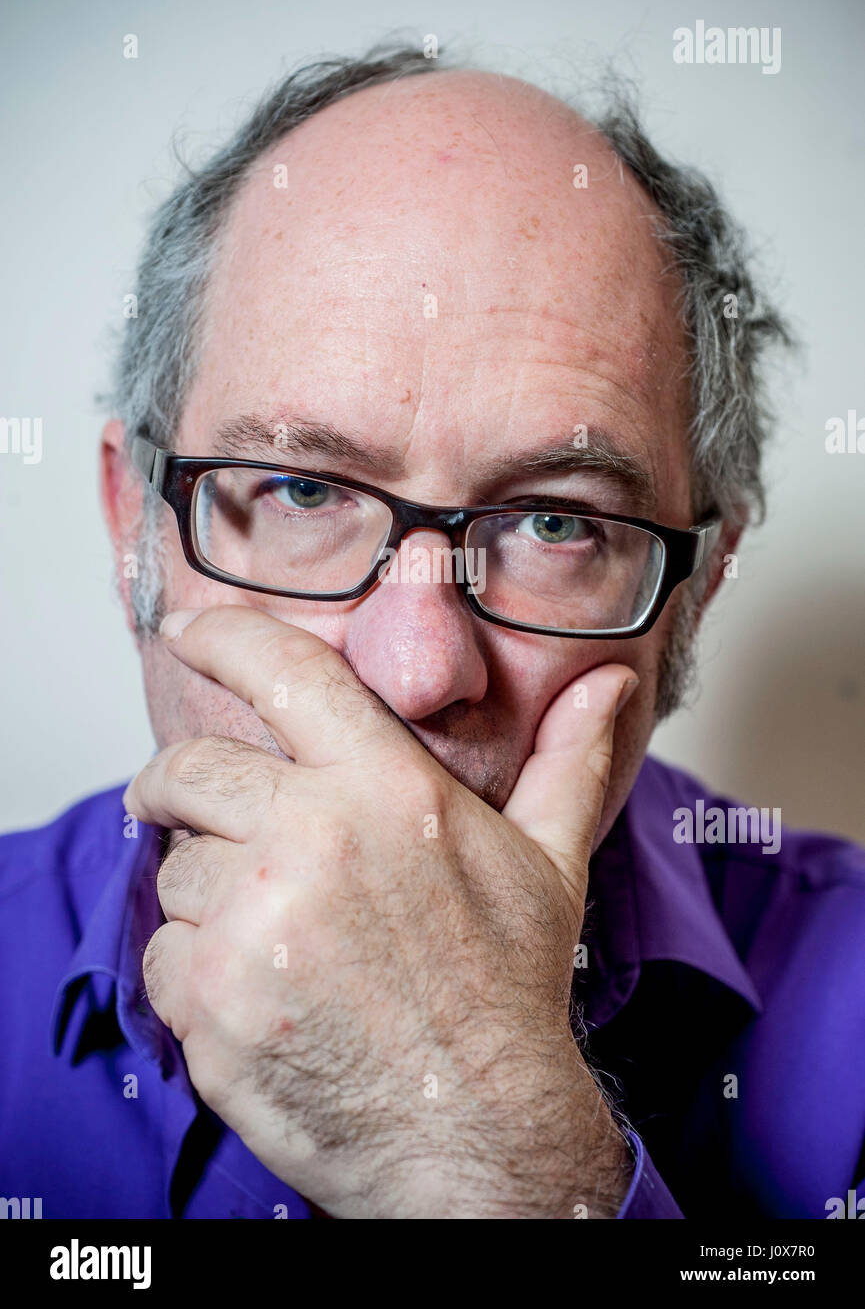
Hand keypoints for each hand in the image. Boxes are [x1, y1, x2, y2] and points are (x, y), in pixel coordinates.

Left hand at [125, 606, 637, 1218]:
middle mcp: (312, 839)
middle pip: (191, 770)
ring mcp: (253, 921)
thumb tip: (606, 687)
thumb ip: (565, 762)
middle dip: (176, 785)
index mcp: (387, 791)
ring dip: (205, 894)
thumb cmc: (506, 995)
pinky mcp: (210, 997)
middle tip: (183, 805)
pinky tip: (256, 992)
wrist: (473, 1133)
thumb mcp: (548, 864)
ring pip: (175, 870)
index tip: (189, 630)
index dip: (223, 636)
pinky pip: (160, 950)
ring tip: (271, 936)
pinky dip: (193, 968)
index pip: (285, 673)